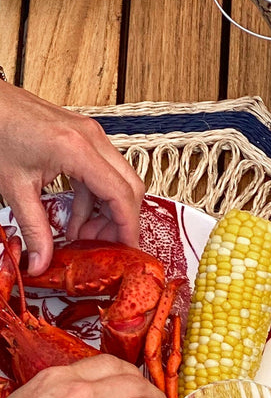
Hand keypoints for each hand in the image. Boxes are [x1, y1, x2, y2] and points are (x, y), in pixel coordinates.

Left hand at [0, 82, 144, 277]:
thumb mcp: (14, 187)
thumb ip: (34, 229)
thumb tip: (42, 263)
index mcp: (77, 149)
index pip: (122, 195)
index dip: (128, 227)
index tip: (126, 250)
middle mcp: (91, 138)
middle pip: (129, 188)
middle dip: (121, 221)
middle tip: (102, 244)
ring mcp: (90, 134)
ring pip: (119, 180)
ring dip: (107, 210)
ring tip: (84, 233)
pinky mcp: (83, 136)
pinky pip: (102, 172)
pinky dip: (94, 197)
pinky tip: (76, 215)